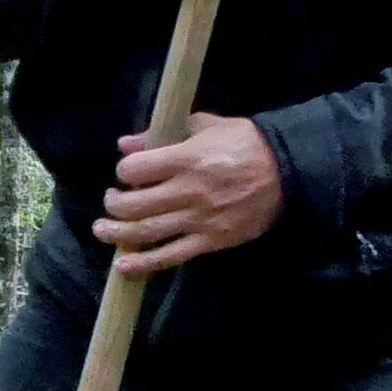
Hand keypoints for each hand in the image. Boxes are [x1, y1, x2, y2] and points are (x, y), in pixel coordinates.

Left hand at [96, 114, 284, 271]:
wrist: (288, 172)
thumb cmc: (245, 143)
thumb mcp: (208, 125)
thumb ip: (165, 133)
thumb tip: (125, 144)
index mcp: (189, 158)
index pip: (137, 170)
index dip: (124, 171)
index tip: (126, 172)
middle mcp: (189, 191)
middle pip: (135, 205)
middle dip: (113, 204)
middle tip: (111, 201)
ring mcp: (199, 220)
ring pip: (146, 232)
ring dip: (117, 233)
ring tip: (103, 229)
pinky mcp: (210, 241)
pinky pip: (170, 256)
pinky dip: (143, 263)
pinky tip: (123, 265)